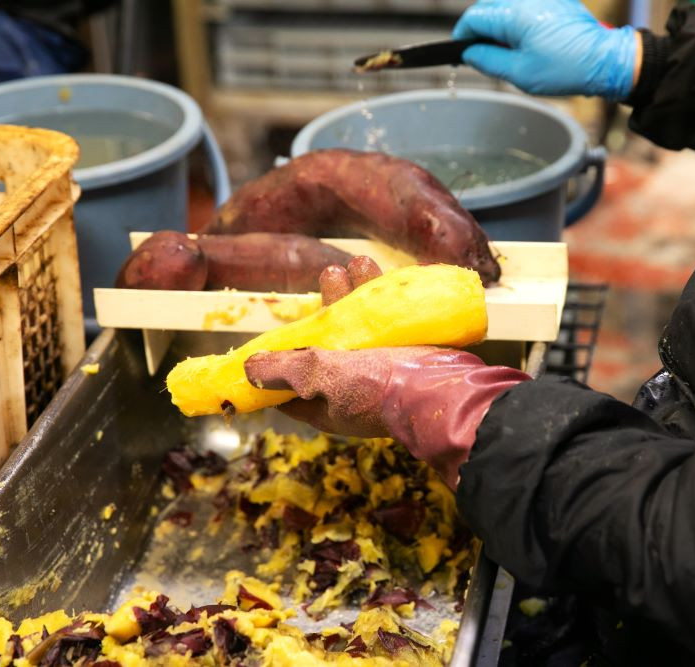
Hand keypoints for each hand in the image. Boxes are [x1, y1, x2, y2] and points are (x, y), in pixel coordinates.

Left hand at [243, 258, 529, 488]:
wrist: (446, 392)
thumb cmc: (379, 389)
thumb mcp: (319, 376)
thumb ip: (283, 369)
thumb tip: (248, 369)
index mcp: (327, 403)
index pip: (292, 382)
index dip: (282, 356)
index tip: (279, 329)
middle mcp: (353, 387)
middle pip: (330, 343)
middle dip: (329, 305)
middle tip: (331, 274)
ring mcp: (384, 370)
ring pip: (364, 327)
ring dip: (359, 293)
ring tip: (360, 263)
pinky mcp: (412, 355)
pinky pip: (394, 323)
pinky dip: (389, 299)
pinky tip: (388, 276)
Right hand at [452, 0, 638, 99]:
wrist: (604, 60)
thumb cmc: (567, 68)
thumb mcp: (520, 73)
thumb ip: (488, 61)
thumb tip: (469, 53)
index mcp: (515, 14)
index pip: (474, 17)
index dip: (463, 35)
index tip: (461, 51)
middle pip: (488, 7)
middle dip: (481, 29)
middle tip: (484, 55)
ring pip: (505, 5)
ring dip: (499, 24)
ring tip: (508, 50)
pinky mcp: (555, 0)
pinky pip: (525, 5)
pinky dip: (518, 19)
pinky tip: (526, 40)